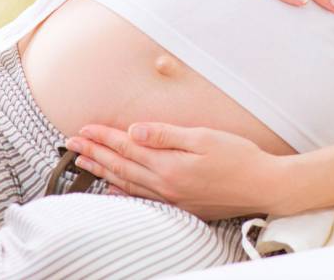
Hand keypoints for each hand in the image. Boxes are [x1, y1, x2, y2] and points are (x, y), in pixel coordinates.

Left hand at [66, 123, 289, 220]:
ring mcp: (172, 198)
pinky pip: (142, 199)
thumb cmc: (238, 157)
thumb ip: (166, 135)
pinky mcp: (180, 204)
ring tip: (83, 162)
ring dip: (102, 171)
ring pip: (127, 184)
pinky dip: (123, 193)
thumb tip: (135, 131)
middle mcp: (165, 184)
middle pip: (121, 167)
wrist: (262, 185)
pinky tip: (114, 189)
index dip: (104, 137)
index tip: (84, 129)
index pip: (128, 147)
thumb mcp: (203, 137)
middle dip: (94, 153)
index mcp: (169, 165)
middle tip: (71, 144)